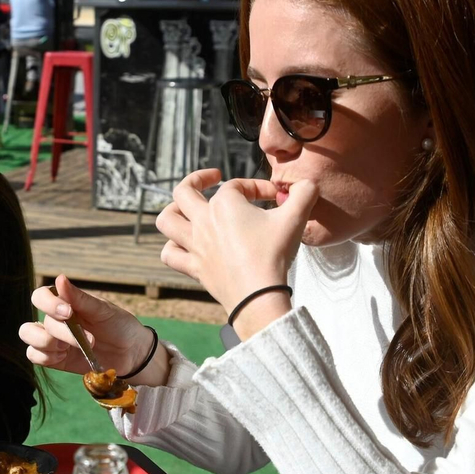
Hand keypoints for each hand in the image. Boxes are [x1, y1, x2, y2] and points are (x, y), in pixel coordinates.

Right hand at [19, 274, 163, 383]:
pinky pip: (35, 356)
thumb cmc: (119, 325)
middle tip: (88, 339)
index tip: (68, 312)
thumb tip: (59, 278)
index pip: (40, 297)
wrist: (132, 352)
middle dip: (60, 332)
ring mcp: (53, 340)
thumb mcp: (103, 310)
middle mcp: (54, 320)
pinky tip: (64, 357)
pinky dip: (46, 357)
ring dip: (46, 343)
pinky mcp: (55, 359)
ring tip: (69, 349)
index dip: (48, 304)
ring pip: (28, 336)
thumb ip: (80, 298)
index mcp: (65, 303)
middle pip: (37, 321)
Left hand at [156, 169, 316, 325]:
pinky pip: (171, 254)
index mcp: (225, 204)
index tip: (276, 197)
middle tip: (213, 178)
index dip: (258, 187)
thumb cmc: (273, 255)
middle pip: (184, 191)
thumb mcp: (295, 218)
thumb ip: (304, 194)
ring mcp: (195, 245)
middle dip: (198, 178)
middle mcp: (203, 221)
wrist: (259, 295)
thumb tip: (307, 184)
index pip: (238, 185)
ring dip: (173, 210)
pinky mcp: (194, 267)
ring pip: (167, 219)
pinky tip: (183, 245)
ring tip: (187, 208)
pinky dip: (172, 247)